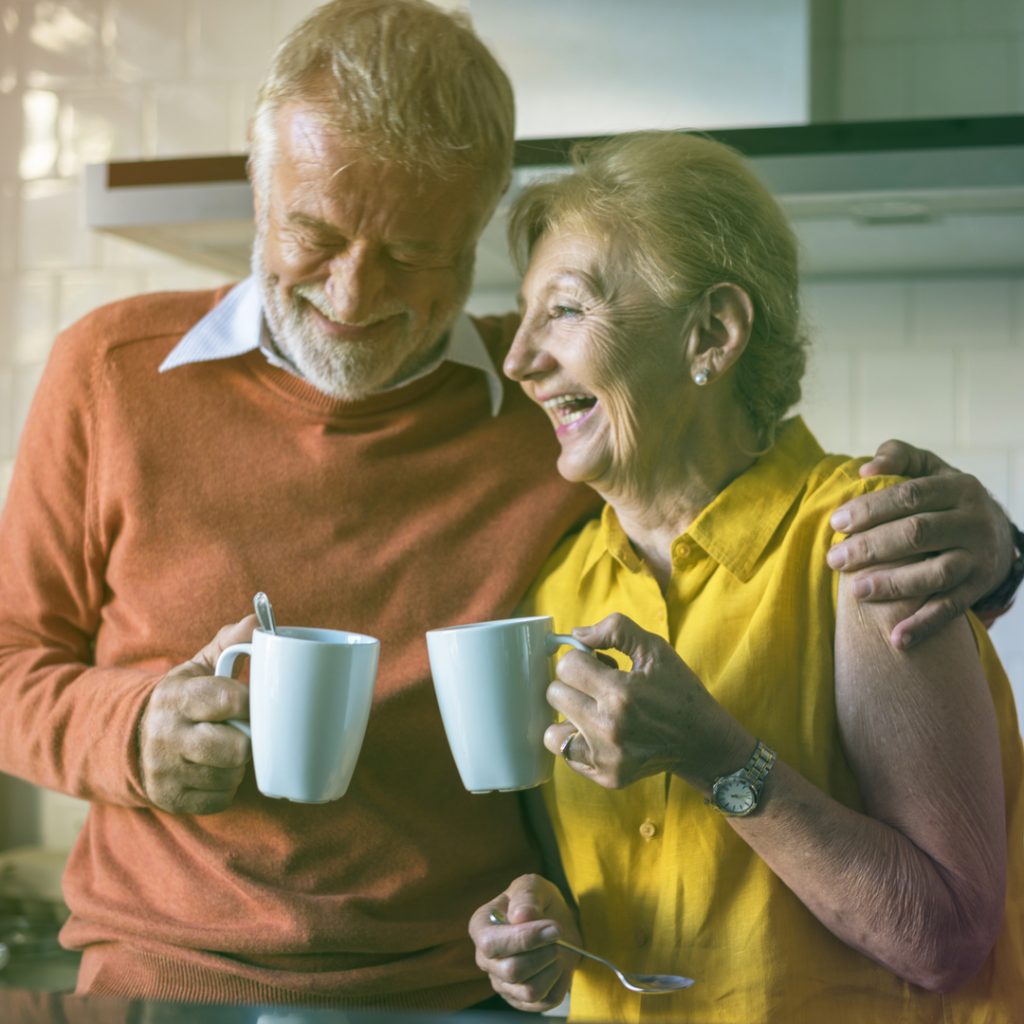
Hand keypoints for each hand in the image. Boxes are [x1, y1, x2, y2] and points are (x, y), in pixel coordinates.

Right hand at [138, 615, 255, 813]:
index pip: (230, 700)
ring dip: (237, 764)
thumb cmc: (184, 699)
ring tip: (226, 748)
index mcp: (177, 696)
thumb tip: (257, 621)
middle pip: (236, 748)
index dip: (251, 704)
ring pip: (230, 775)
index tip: (252, 704)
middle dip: (246, 740)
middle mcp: (167, 734)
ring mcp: (166, 770)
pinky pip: (220, 798)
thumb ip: (230, 643)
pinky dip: (224, 786)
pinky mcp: (170, 799)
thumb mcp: (199, 667)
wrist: (133, 739)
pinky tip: (214, 769)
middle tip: (241, 731)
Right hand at [469, 874, 580, 1012]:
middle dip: (544, 953)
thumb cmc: (538, 901)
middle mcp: (486, 959)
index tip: (552, 927)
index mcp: (481, 927)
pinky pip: (544, 1001)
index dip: (523, 939)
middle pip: (512, 971)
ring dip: (553, 967)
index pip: (491, 944)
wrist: (556, 923)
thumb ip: (526, 896)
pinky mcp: (521, 1000)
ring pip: (529, 991)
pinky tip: (557, 965)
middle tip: (557, 935)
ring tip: (557, 949)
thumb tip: (520, 916)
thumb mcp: (533, 885)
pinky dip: (559, 982)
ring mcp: (502, 983)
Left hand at [543, 614, 751, 791]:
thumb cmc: (677, 690)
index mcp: (620, 693)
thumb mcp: (655, 649)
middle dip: (573, 685)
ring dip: (569, 717)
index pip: (566, 666)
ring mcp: (606, 757)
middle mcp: (609, 728)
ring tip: (594, 712)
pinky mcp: (606, 777)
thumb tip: (576, 634)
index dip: (581, 659)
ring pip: (552, 732)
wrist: (702, 740)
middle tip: (598, 687)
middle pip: (555, 694)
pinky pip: (566, 755)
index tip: (597, 665)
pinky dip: (576, 742)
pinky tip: (599, 733)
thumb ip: (615, 630)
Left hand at [827, 439, 1014, 648]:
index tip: (836, 522)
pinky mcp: (979, 588)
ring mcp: (979, 557)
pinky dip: (925, 625)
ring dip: (894, 585)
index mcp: (958, 487)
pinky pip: (952, 609)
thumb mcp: (929, 468)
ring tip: (856, 592)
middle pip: (917, 534)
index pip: (909, 496)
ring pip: (936, 573)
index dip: (871, 508)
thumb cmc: (944, 496)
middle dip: (872, 547)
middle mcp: (973, 521)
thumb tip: (866, 468)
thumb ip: (898, 457)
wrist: (997, 531)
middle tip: (834, 559)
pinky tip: (896, 639)